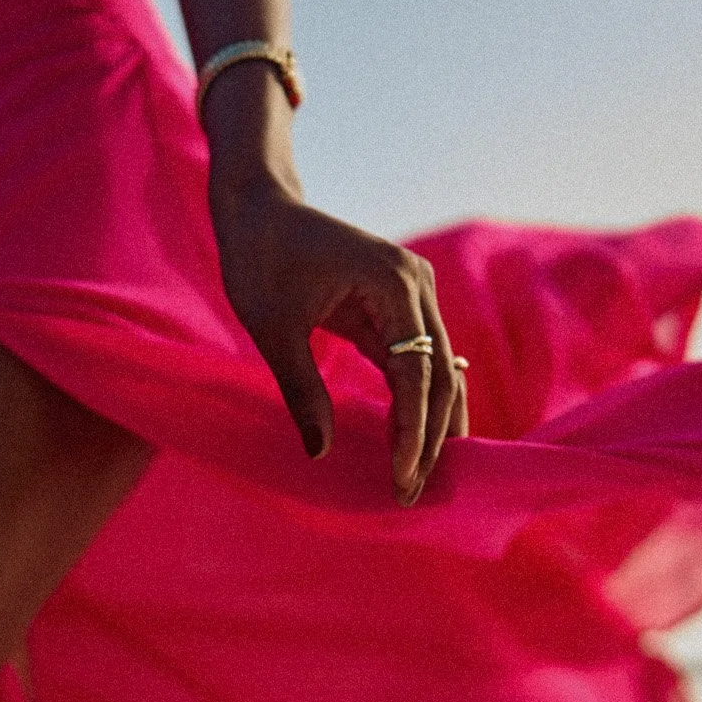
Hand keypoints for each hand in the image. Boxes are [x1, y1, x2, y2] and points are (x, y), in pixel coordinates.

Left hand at [213, 177, 468, 503]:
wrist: (259, 206)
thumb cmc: (260, 258)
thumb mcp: (272, 327)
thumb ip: (300, 387)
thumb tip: (320, 451)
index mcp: (393, 284)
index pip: (417, 372)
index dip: (413, 432)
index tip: (401, 479)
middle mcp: (417, 286)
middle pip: (441, 376)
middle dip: (430, 439)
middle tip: (411, 495)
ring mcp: (413, 294)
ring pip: (439, 371)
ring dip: (432, 425)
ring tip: (418, 479)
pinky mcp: (398, 305)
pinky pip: (417, 361)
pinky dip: (416, 402)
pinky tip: (412, 443)